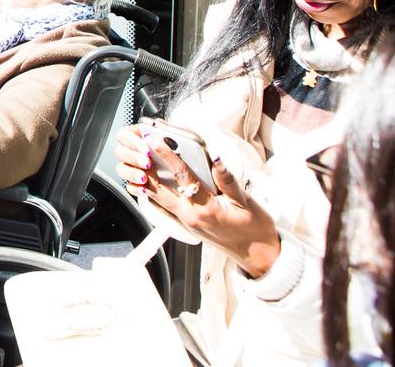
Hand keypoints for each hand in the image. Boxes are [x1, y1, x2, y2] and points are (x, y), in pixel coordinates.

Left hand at [115, 126, 281, 276]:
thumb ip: (227, 180)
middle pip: (160, 190)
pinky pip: (164, 210)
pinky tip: (149, 185)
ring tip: (137, 164)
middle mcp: (191, 217)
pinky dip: (154, 197)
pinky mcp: (186, 227)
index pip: (182, 177)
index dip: (167, 156)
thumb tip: (215, 158)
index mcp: (206, 208)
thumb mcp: (245, 201)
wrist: (258, 255)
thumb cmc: (255, 228)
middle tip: (138, 148)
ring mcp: (187, 224)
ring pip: (159, 201)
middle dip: (147, 168)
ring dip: (146, 183)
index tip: (156, 140)